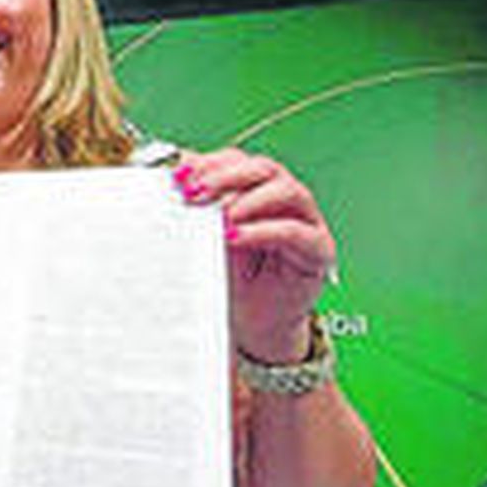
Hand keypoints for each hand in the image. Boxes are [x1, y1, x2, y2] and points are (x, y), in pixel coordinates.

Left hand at [174, 149, 335, 360]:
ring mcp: (305, 222)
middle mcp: (282, 200)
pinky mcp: (318, 250)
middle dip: (226, 175)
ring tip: (220, 217)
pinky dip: (264, 231)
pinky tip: (235, 237)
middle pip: (263, 168)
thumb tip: (168, 185)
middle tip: (194, 192)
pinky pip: (297, 232)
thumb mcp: (205, 242)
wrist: (251, 325)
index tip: (179, 177)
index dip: (209, 163)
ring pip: (287, 190)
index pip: (237, 161)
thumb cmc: (231, 280)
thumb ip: (195, 213)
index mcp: (254, 190)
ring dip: (249, 199)